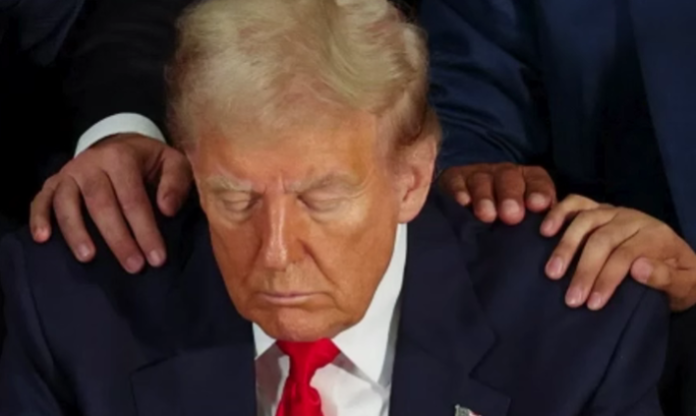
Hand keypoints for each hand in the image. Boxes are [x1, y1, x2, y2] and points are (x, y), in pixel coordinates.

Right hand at [30, 134, 192, 272]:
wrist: (120, 144)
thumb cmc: (150, 161)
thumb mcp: (173, 162)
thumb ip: (176, 183)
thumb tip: (167, 210)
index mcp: (121, 158)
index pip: (133, 199)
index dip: (145, 230)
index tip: (156, 258)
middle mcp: (91, 163)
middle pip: (101, 204)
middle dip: (118, 239)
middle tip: (133, 266)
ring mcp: (69, 172)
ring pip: (67, 203)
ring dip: (76, 232)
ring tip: (88, 258)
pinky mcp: (53, 182)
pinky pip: (41, 199)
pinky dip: (38, 218)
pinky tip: (42, 239)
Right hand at [439, 163, 556, 224]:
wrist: (467, 211)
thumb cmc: (505, 223)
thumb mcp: (527, 221)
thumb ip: (543, 225)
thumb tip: (561, 237)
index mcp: (527, 180)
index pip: (536, 180)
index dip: (538, 191)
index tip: (538, 206)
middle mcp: (503, 174)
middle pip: (509, 177)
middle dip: (511, 195)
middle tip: (511, 215)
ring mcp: (477, 175)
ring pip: (482, 180)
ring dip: (485, 197)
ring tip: (487, 216)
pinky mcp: (453, 179)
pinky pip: (456, 182)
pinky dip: (459, 192)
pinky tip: (462, 204)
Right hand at [541, 195, 695, 310]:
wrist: (675, 262)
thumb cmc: (677, 278)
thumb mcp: (686, 286)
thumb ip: (667, 278)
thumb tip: (638, 268)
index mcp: (656, 235)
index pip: (626, 254)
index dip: (607, 279)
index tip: (592, 304)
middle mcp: (632, 218)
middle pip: (601, 239)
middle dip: (584, 270)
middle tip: (570, 299)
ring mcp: (612, 211)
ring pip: (585, 221)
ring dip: (565, 247)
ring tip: (551, 273)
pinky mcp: (597, 209)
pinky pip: (576, 203)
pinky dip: (558, 213)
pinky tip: (545, 231)